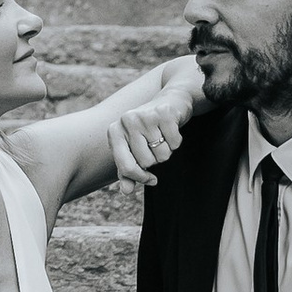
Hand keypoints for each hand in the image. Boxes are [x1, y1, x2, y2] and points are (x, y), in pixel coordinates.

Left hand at [111, 51, 208, 183]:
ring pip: (162, 155)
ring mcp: (145, 116)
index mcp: (114, 131)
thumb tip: (126, 191)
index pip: (125, 167)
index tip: (150, 179)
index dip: (139, 177)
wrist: (171, 100)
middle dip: (156, 159)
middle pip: (146, 163)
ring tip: (163, 136)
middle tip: (156, 145)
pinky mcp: (164, 113)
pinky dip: (177, 141)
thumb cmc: (149, 129)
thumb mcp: (134, 149)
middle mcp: (127, 121)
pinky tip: (172, 129)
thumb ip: (128, 170)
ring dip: (167, 151)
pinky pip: (175, 144)